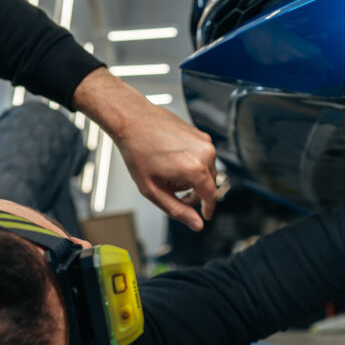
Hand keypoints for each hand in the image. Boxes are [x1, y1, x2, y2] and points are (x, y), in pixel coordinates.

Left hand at [72, 68, 216, 229]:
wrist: (132, 120)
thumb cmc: (138, 151)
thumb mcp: (153, 190)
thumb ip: (177, 210)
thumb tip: (197, 224)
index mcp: (195, 169)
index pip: (211, 196)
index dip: (208, 209)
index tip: (205, 215)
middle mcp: (205, 153)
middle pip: (209, 184)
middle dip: (195, 192)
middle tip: (172, 192)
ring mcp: (204, 141)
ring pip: (207, 169)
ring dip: (193, 176)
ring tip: (168, 173)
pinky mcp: (200, 134)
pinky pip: (203, 155)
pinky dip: (192, 162)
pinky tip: (172, 159)